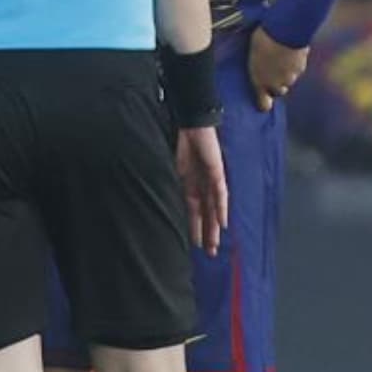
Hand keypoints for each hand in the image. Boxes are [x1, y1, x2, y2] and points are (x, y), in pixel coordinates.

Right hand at [176, 126, 228, 255]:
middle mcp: (201, 183)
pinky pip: (219, 192)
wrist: (188, 119)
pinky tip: (222, 222)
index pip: (193, 209)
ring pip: (213, 207)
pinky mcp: (216, 170)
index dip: (194, 226)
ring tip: (214, 244)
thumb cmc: (176, 138)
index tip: (194, 244)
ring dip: (214, 226)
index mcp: (188, 181)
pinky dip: (220, 207)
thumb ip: (164, 180)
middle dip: (207, 233)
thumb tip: (149, 195)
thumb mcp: (166, 165)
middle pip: (206, 213)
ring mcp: (209, 177)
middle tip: (209, 252)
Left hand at [247, 28, 307, 111]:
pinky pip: (298, 69)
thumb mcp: (252, 56)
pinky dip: (295, 64)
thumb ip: (256, 68)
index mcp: (260, 82)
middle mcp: (277, 83)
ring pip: (290, 80)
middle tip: (272, 70)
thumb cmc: (263, 42)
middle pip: (280, 91)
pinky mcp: (301, 67)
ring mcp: (291, 76)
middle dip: (277, 84)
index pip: (264, 104)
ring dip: (287, 73)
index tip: (265, 103)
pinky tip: (291, 53)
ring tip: (282, 58)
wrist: (285, 32)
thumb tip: (258, 70)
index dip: (265, 103)